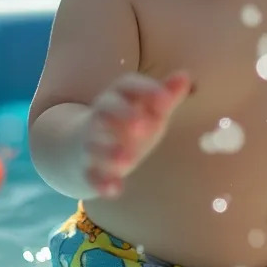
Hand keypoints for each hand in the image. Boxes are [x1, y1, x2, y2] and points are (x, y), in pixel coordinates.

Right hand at [81, 71, 191, 197]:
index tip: (166, 100)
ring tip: (128, 162)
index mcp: (119, 96)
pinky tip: (114, 190)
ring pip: (95, 144)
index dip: (147, 90)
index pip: (129, 86)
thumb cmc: (126, 123)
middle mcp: (101, 114)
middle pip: (107, 109)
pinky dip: (100, 182)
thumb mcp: (148, 108)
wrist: (81, 146)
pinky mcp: (86, 166)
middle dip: (124, 115)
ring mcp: (91, 141)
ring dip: (110, 152)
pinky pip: (89, 173)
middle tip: (144, 127)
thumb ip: (166, 96)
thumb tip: (185, 76)